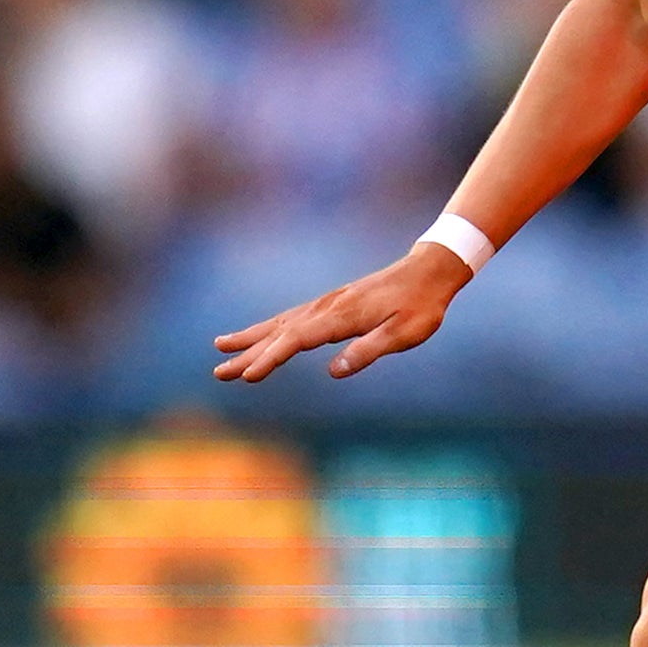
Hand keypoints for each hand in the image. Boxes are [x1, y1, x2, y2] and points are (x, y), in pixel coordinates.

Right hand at [211, 246, 468, 384]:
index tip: (247, 375)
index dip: (270, 358)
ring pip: (281, 323)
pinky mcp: (332, 303)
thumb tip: (334, 371)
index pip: (297, 340)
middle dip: (248, 353)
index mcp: (342, 316)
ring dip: (251, 337)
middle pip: (280, 332)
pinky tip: (261, 334)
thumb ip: (369, 350)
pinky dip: (271, 327)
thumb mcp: (405, 333)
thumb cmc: (421, 306)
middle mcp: (328, 307)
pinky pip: (293, 317)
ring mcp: (327, 303)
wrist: (429, 271)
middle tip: (218, 372)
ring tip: (221, 348)